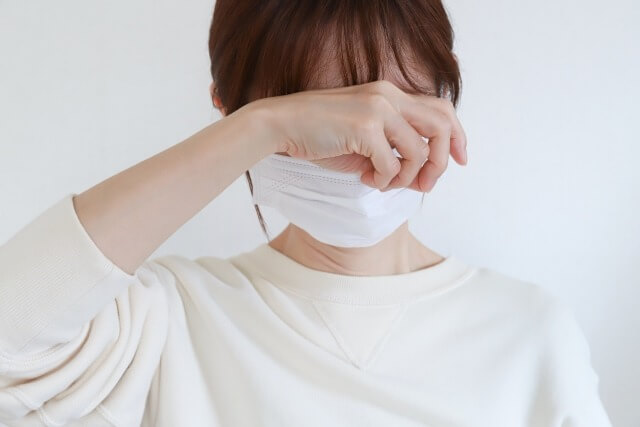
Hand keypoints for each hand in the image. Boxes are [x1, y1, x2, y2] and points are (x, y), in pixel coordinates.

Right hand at [246, 80, 466, 191]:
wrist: (281, 126)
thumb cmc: (320, 134)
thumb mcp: (364, 136)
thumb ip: (394, 146)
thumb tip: (421, 174)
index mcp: (391, 94)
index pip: (442, 110)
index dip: (458, 137)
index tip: (461, 161)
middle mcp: (389, 96)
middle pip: (441, 127)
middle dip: (440, 162)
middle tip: (425, 185)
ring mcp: (377, 109)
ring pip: (418, 152)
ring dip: (405, 177)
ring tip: (382, 182)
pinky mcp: (364, 128)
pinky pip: (391, 166)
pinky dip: (382, 181)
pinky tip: (364, 180)